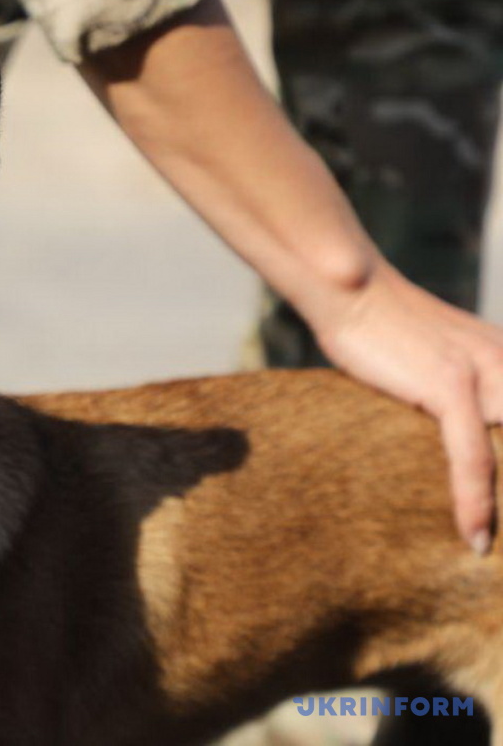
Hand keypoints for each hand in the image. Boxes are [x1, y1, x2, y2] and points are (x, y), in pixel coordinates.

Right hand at [307, 258, 501, 552]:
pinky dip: (475, 500)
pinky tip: (474, 536)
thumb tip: (451, 424)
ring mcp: (485, 373)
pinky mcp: (451, 385)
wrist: (351, 287)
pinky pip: (473, 457)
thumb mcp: (437, 354)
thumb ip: (460, 387)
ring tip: (493, 552)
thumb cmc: (380, 322)